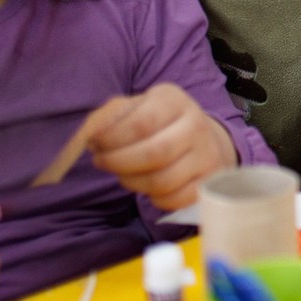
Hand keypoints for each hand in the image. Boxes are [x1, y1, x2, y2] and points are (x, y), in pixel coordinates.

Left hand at [88, 84, 238, 210]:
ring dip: (132, 182)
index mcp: (174, 101)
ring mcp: (207, 155)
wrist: (203, 138)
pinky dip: (154, 198)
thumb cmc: (159, 123)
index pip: (142, 122)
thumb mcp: (137, 107)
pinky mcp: (209, 181)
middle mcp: (196, 125)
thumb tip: (91, 134)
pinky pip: (176, 199)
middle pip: (154, 153)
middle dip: (118, 162)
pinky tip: (146, 187)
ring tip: (122, 174)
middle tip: (102, 161)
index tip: (94, 144)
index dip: (112, 138)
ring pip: (163, 180)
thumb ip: (110, 117)